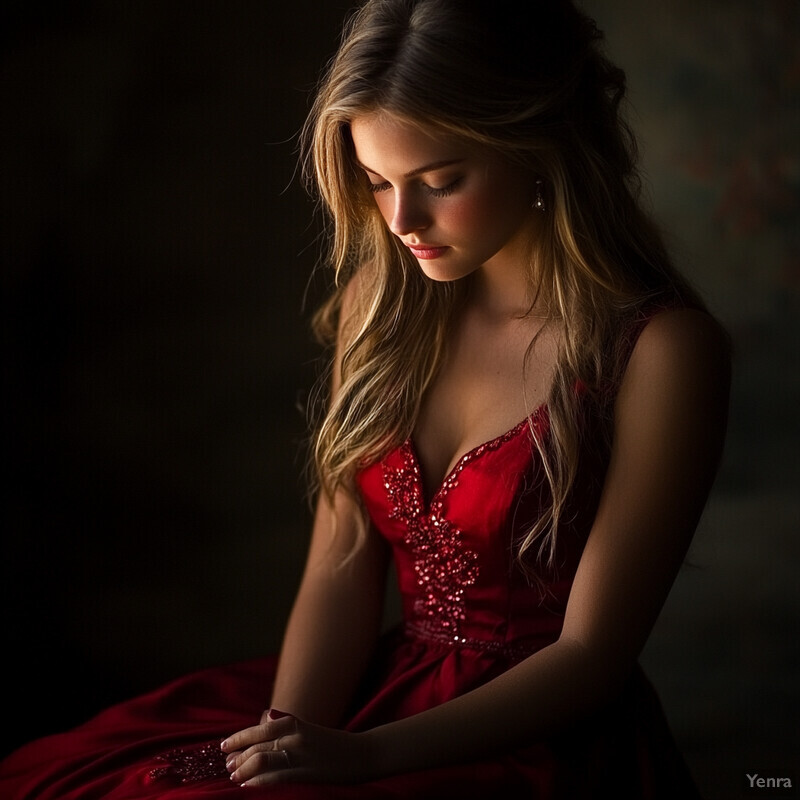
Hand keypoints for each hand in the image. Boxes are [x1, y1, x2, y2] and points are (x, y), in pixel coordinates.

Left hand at [220, 709, 376, 786]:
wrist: (363, 754)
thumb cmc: (334, 743)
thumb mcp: (310, 728)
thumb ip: (288, 724)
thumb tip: (266, 716)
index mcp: (295, 722)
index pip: (259, 728)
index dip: (239, 737)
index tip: (224, 746)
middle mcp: (295, 735)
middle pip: (257, 743)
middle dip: (238, 755)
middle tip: (227, 765)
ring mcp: (300, 754)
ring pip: (261, 758)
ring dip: (243, 768)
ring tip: (233, 776)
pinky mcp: (306, 772)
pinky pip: (275, 776)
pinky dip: (257, 781)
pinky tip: (247, 786)